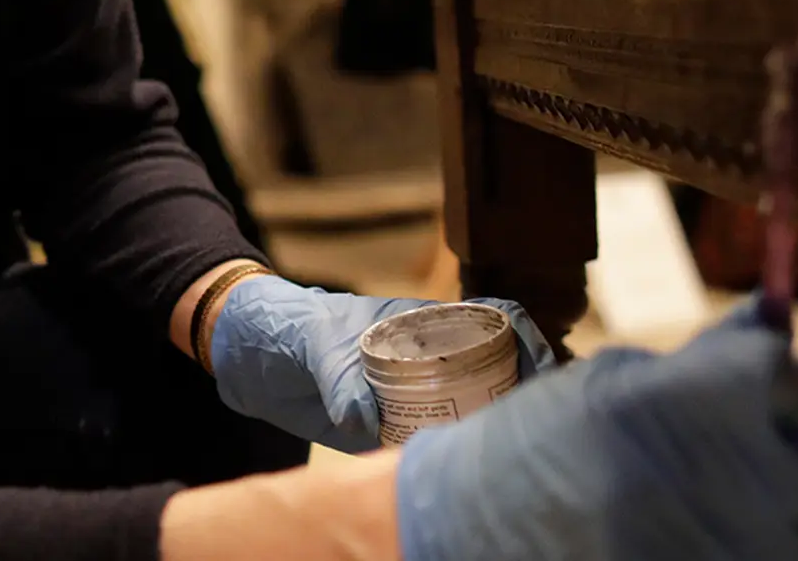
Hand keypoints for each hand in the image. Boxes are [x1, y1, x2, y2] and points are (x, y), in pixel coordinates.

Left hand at [206, 276, 555, 453]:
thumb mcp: (315, 342)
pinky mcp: (394, 431)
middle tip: (536, 427)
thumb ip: (339, 375)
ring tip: (510, 457)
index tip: (545, 367)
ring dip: (495, 431)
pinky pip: (436, 445)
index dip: (529, 339)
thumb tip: (364, 418)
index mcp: (425, 323)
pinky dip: (454, 459)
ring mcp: (416, 395)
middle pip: (500, 372)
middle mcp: (432, 359)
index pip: (496, 320)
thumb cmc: (291, 329)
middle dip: (527, 395)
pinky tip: (462, 476)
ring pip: (474, 412)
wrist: (252, 360)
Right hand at [393, 296, 797, 560]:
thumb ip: (705, 356)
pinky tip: (678, 537)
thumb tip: (774, 318)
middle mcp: (740, 475)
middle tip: (693, 461)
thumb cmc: (538, 444)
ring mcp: (741, 546)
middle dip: (762, 457)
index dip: (766, 382)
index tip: (736, 394)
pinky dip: (736, 551)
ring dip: (751, 512)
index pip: (786, 375)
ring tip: (673, 505)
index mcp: (704, 399)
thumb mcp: (612, 379)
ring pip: (791, 525)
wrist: (473, 531)